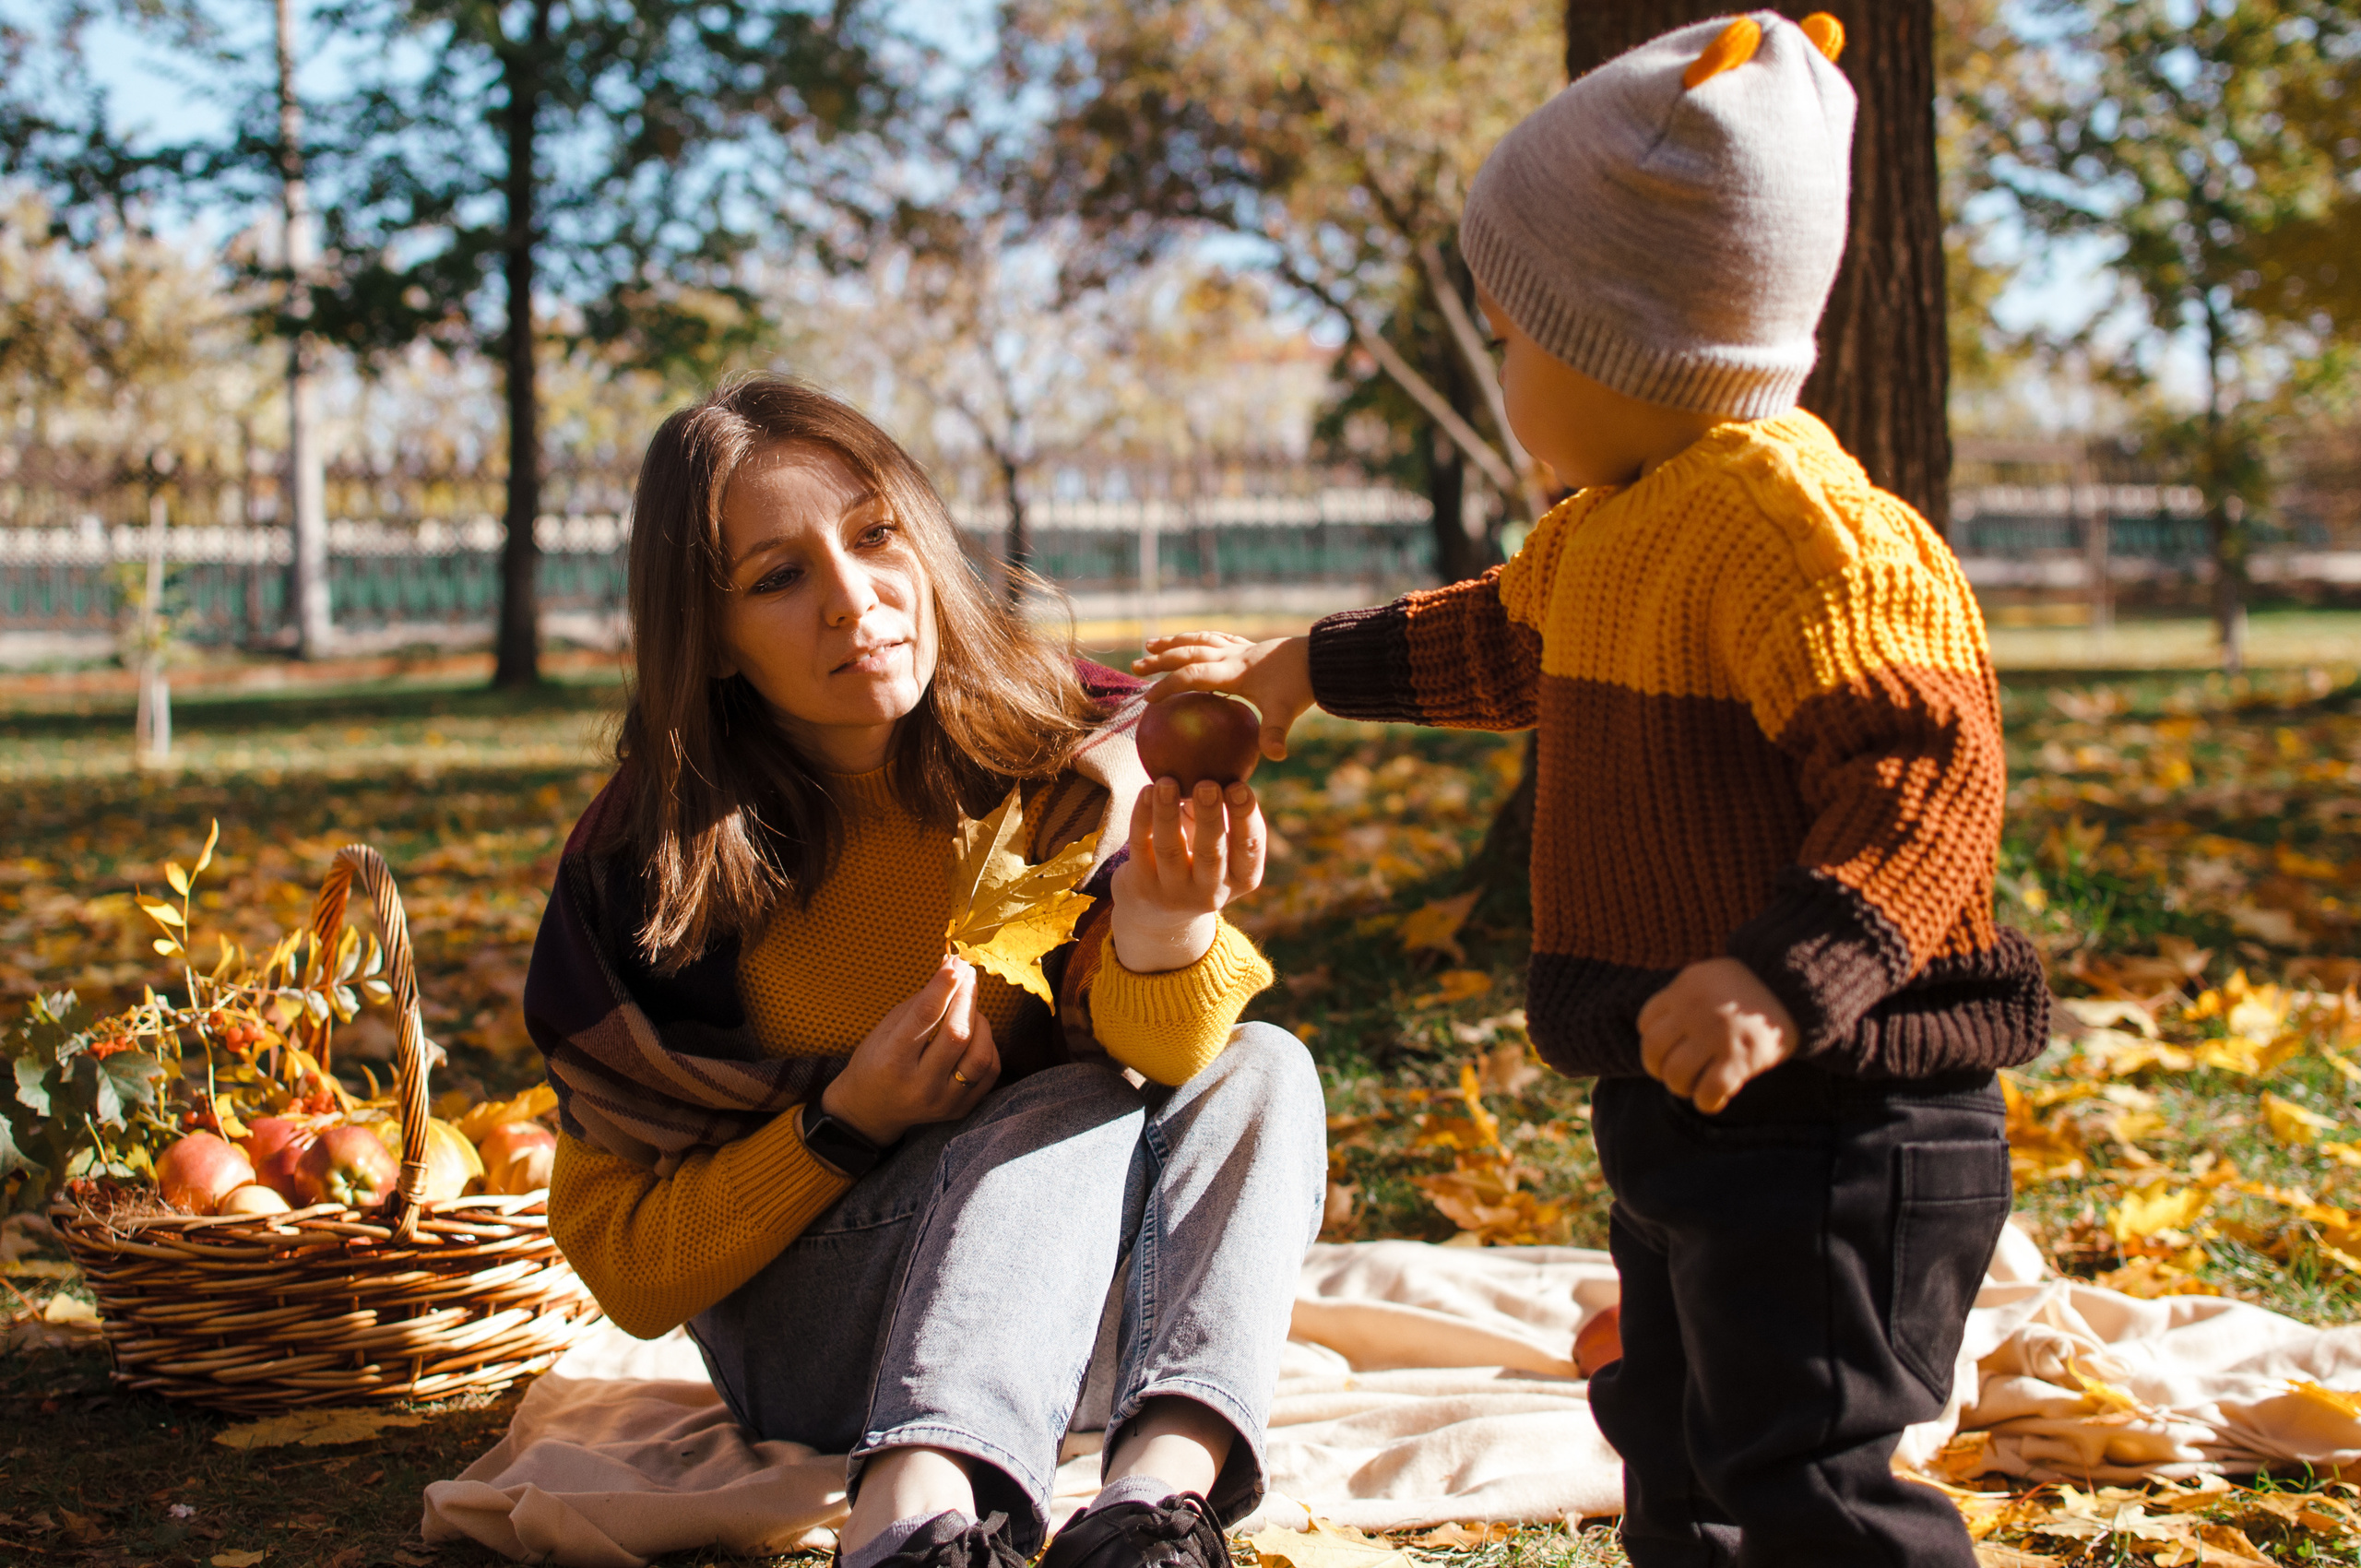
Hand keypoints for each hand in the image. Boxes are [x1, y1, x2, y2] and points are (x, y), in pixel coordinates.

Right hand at [817, 957, 997, 1145]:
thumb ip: (921, 1003)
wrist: (870, 1111)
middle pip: (957, 1035)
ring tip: (968, 1009)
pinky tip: (975, 1034)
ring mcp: (943, 1102)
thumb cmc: (876, 1062)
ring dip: (980, 1022)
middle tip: (967, 974)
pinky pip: (989, 1071)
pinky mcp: (961, 1110)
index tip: (956, 962)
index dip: (943, 986)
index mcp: (892, 1062)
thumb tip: (952, 968)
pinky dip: (987, 1045)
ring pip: (980, 1055)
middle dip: (966, 997)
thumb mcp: (886, 1030)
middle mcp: (919, 1086)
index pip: (924, 1017)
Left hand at [1110, 777, 1266, 972]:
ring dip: (1168, 813)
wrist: (1157, 911)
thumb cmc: (1197, 860)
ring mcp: (1174, 894)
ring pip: (1170, 850)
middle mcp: (1211, 892)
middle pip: (1211, 853)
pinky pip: (1141, 847)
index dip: (1245, 818)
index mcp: (1241, 878)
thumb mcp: (1218, 845)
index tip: (1238, 786)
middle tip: (1207, 784)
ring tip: (1166, 782)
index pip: (1249, 849)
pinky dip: (1142, 817)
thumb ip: (1219, 812)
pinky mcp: (1142, 888)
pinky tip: (1147, 792)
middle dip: (1209, 817)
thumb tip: (1210, 769)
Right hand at [1132, 632, 1313, 761]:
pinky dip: (1196, 639)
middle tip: (1136, 667)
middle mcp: (1231, 656)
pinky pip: (1214, 639)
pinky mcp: (1247, 646)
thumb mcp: (1286, 713)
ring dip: (1172, 642)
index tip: (1148, 700)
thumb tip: (1273, 757)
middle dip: (1159, 660)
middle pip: (1187, 653)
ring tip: (1150, 645)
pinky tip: (1190, 641)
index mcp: (1234, 672)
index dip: (1168, 686)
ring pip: (1198, 640)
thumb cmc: (1300, 686)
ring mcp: (1239, 648)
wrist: (1320, 658)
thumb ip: (1274, 734)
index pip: (1192, 676)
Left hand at [1637, 958, 1798, 1114]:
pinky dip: (1706, 1102)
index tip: (1666, 1051)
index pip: (1647, 1023)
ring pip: (1676, 1076)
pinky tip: (1712, 1100)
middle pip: (1654, 1052)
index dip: (1653, 1042)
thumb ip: (1685, 997)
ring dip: (1681, 1088)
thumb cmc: (1752, 988)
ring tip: (1693, 1088)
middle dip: (1659, 1070)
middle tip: (1674, 1075)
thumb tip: (1659, 1032)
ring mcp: (1716, 1035)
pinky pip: (1709, 1091)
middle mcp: (1694, 1011)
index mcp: (1684, 988)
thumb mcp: (1711, 977)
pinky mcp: (1740, 1058)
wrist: (1797, 987)